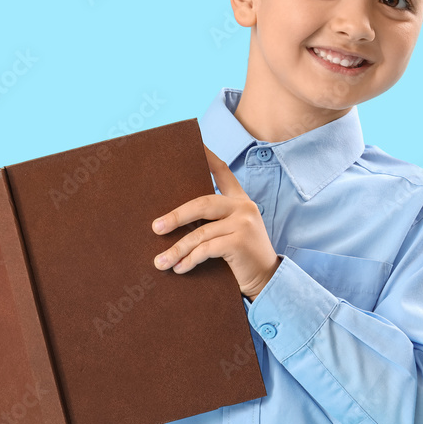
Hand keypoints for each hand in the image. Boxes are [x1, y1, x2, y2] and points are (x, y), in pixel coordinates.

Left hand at [152, 144, 280, 299]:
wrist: (267, 280)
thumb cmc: (242, 258)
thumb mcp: (230, 233)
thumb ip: (212, 222)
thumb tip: (171, 223)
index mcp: (240, 201)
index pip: (223, 172)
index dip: (209, 158)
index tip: (196, 144)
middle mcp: (244, 207)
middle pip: (202, 203)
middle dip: (175, 217)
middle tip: (155, 228)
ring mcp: (244, 222)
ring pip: (200, 232)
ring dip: (177, 249)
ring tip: (160, 261)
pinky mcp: (240, 240)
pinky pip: (206, 248)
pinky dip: (189, 260)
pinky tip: (179, 269)